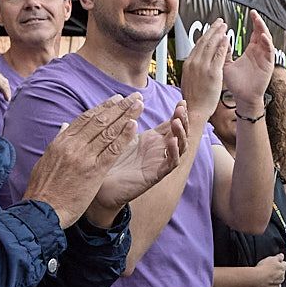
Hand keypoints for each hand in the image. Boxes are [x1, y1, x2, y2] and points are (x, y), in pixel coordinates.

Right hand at [23, 95, 146, 226]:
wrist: (41, 210)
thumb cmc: (43, 189)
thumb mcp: (46, 160)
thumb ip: (58, 142)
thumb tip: (64, 126)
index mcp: (62, 141)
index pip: (86, 118)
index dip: (103, 107)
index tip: (116, 100)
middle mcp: (73, 145)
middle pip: (100, 120)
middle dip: (119, 107)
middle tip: (133, 97)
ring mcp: (84, 157)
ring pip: (108, 131)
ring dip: (126, 116)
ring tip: (139, 105)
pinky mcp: (93, 171)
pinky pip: (112, 150)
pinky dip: (123, 137)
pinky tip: (134, 127)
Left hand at [90, 103, 189, 222]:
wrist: (102, 186)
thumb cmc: (112, 160)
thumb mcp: (122, 135)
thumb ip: (130, 121)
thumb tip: (134, 101)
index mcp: (153, 140)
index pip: (172, 124)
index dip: (179, 113)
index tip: (181, 101)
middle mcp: (159, 150)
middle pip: (180, 133)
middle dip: (183, 120)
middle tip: (181, 108)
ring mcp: (159, 162)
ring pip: (180, 147)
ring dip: (181, 134)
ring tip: (176, 122)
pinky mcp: (156, 175)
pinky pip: (171, 163)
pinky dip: (174, 152)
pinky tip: (172, 142)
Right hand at [180, 19, 227, 118]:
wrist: (194, 109)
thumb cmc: (193, 98)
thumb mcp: (189, 79)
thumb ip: (193, 68)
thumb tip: (196, 61)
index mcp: (188, 64)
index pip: (197, 45)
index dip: (205, 35)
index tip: (211, 29)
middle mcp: (194, 62)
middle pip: (204, 41)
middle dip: (212, 29)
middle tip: (219, 22)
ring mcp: (203, 66)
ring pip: (211, 45)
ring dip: (218, 33)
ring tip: (224, 26)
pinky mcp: (213, 72)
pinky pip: (219, 55)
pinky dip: (223, 45)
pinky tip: (227, 38)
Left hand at [222, 12, 275, 108]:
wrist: (243, 98)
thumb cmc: (236, 84)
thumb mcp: (226, 65)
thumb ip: (224, 53)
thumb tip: (220, 40)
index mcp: (251, 51)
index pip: (254, 33)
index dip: (253, 23)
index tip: (250, 14)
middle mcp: (259, 53)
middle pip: (261, 33)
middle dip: (259, 23)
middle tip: (254, 13)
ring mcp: (264, 58)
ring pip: (267, 40)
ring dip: (263, 30)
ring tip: (258, 21)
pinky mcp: (268, 65)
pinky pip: (270, 52)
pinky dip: (267, 43)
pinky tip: (263, 37)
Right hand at [254, 252, 285, 286]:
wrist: (257, 278)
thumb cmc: (263, 268)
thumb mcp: (271, 258)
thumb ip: (278, 257)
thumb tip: (282, 256)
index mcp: (282, 267)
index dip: (282, 263)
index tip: (278, 262)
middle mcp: (281, 276)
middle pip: (283, 273)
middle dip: (279, 271)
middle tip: (271, 269)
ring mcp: (278, 283)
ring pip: (280, 280)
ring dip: (276, 279)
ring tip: (269, 276)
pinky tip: (272, 285)